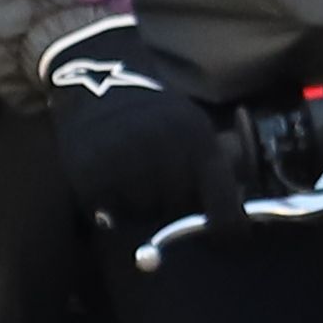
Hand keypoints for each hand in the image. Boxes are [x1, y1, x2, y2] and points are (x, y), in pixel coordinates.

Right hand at [38, 17, 230, 243]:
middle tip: (159, 189)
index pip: (221, 197)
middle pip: (176, 210)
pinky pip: (108, 211)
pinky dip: (109, 206)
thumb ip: (210, 168)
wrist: (98, 83)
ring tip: (131, 183)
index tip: (227, 239)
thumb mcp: (191, 128)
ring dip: (139, 207)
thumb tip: (232, 213)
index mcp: (197, 139)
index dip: (227, 226)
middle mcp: (163, 148)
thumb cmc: (154, 116)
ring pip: (142, 214)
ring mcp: (125, 159)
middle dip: (171, 208)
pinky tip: (110, 183)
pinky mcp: (91, 171)